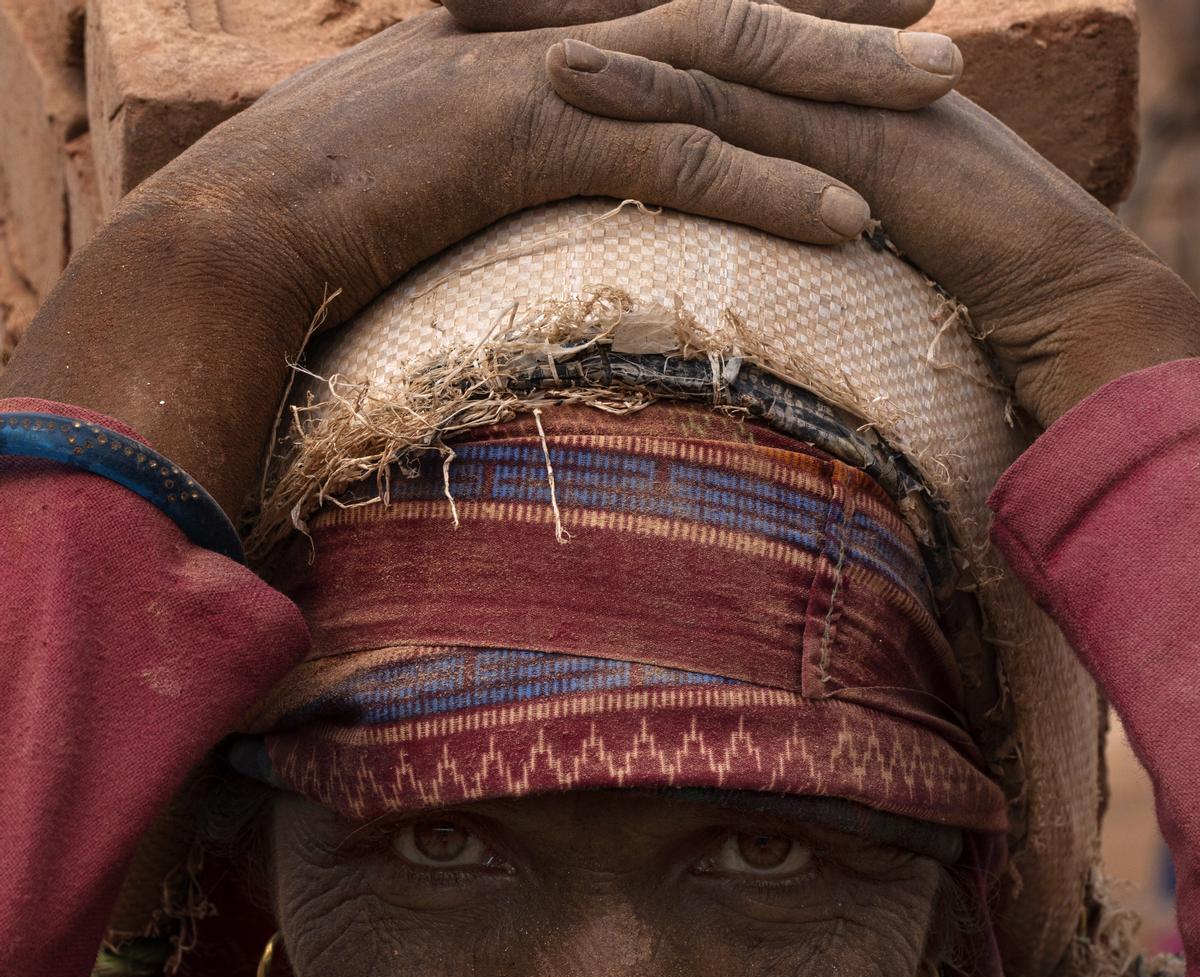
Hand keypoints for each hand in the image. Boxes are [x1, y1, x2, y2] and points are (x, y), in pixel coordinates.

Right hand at [1, 0, 961, 516]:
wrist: (225, 241)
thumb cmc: (306, 229)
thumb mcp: (416, 183)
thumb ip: (483, 179)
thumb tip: (516, 218)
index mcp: (524, 47)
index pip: (669, 27)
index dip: (765, 29)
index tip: (847, 31)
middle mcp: (541, 39)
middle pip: (718, 17)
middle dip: (833, 19)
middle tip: (934, 29)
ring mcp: (535, 78)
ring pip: (718, 62)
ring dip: (836, 78)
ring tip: (937, 94)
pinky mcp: (523, 138)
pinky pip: (673, 160)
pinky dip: (766, 189)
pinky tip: (847, 218)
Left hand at [545, 38, 1199, 425]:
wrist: (1062, 297)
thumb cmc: (957, 289)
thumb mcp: (837, 254)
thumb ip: (774, 238)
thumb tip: (715, 269)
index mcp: (798, 106)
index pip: (683, 59)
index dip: (592, 37)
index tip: (493, 30)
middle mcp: (806, 85)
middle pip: (670, 25)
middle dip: (560, 2)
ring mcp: (830, 102)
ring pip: (688, 44)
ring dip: (581, 20)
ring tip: (468, 4)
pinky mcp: (854, 143)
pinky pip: (739, 112)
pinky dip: (652, 89)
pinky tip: (569, 77)